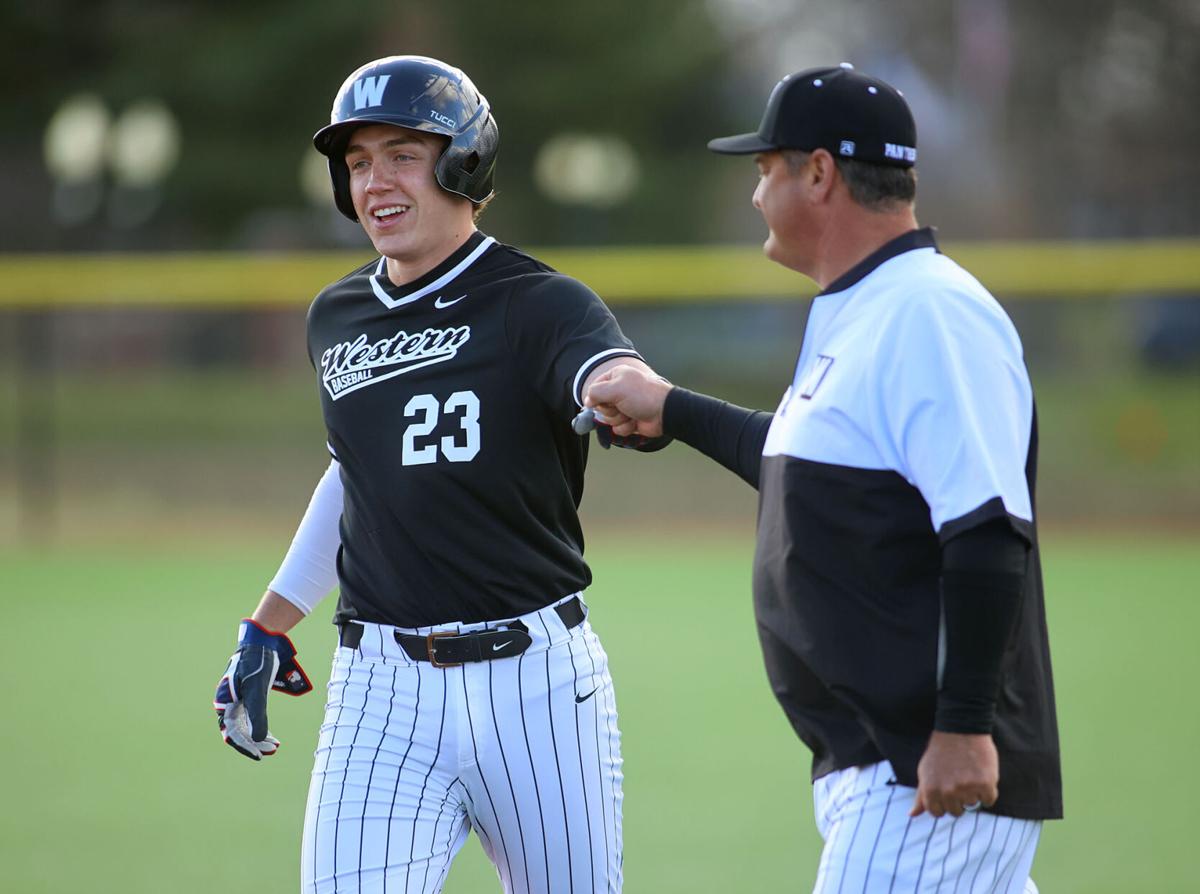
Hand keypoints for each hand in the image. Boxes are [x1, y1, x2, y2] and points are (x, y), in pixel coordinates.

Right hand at [213, 619, 311, 760]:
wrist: (261, 643)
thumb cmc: (257, 664)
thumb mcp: (258, 690)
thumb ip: (258, 714)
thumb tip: (257, 740)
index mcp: (225, 702)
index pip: (232, 732)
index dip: (245, 746)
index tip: (259, 755)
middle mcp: (229, 703)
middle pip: (239, 731)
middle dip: (255, 743)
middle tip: (272, 750)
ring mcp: (238, 700)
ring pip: (246, 726)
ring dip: (258, 737)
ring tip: (274, 746)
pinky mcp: (248, 696)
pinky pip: (251, 717)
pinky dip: (261, 726)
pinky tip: (271, 735)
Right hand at [584, 364, 671, 437]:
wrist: (664, 413)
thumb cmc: (643, 396)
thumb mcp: (616, 388)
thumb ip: (596, 392)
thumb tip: (587, 401)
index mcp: (616, 377)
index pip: (594, 388)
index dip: (595, 397)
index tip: (599, 401)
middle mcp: (619, 391)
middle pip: (600, 406)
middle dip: (611, 410)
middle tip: (622, 405)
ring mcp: (624, 406)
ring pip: (608, 419)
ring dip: (619, 419)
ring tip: (632, 413)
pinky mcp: (628, 420)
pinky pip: (617, 428)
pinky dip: (626, 427)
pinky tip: (636, 421)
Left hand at [909, 731, 998, 817]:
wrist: (960, 729)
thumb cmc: (940, 752)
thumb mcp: (924, 771)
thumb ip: (921, 796)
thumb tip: (912, 815)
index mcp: (930, 790)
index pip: (937, 813)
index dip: (943, 802)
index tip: (945, 789)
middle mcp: (947, 792)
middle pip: (956, 811)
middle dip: (958, 798)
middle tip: (958, 779)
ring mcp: (966, 788)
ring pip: (973, 805)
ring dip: (973, 792)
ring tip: (968, 772)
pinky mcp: (985, 784)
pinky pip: (989, 800)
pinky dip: (988, 791)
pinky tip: (981, 775)